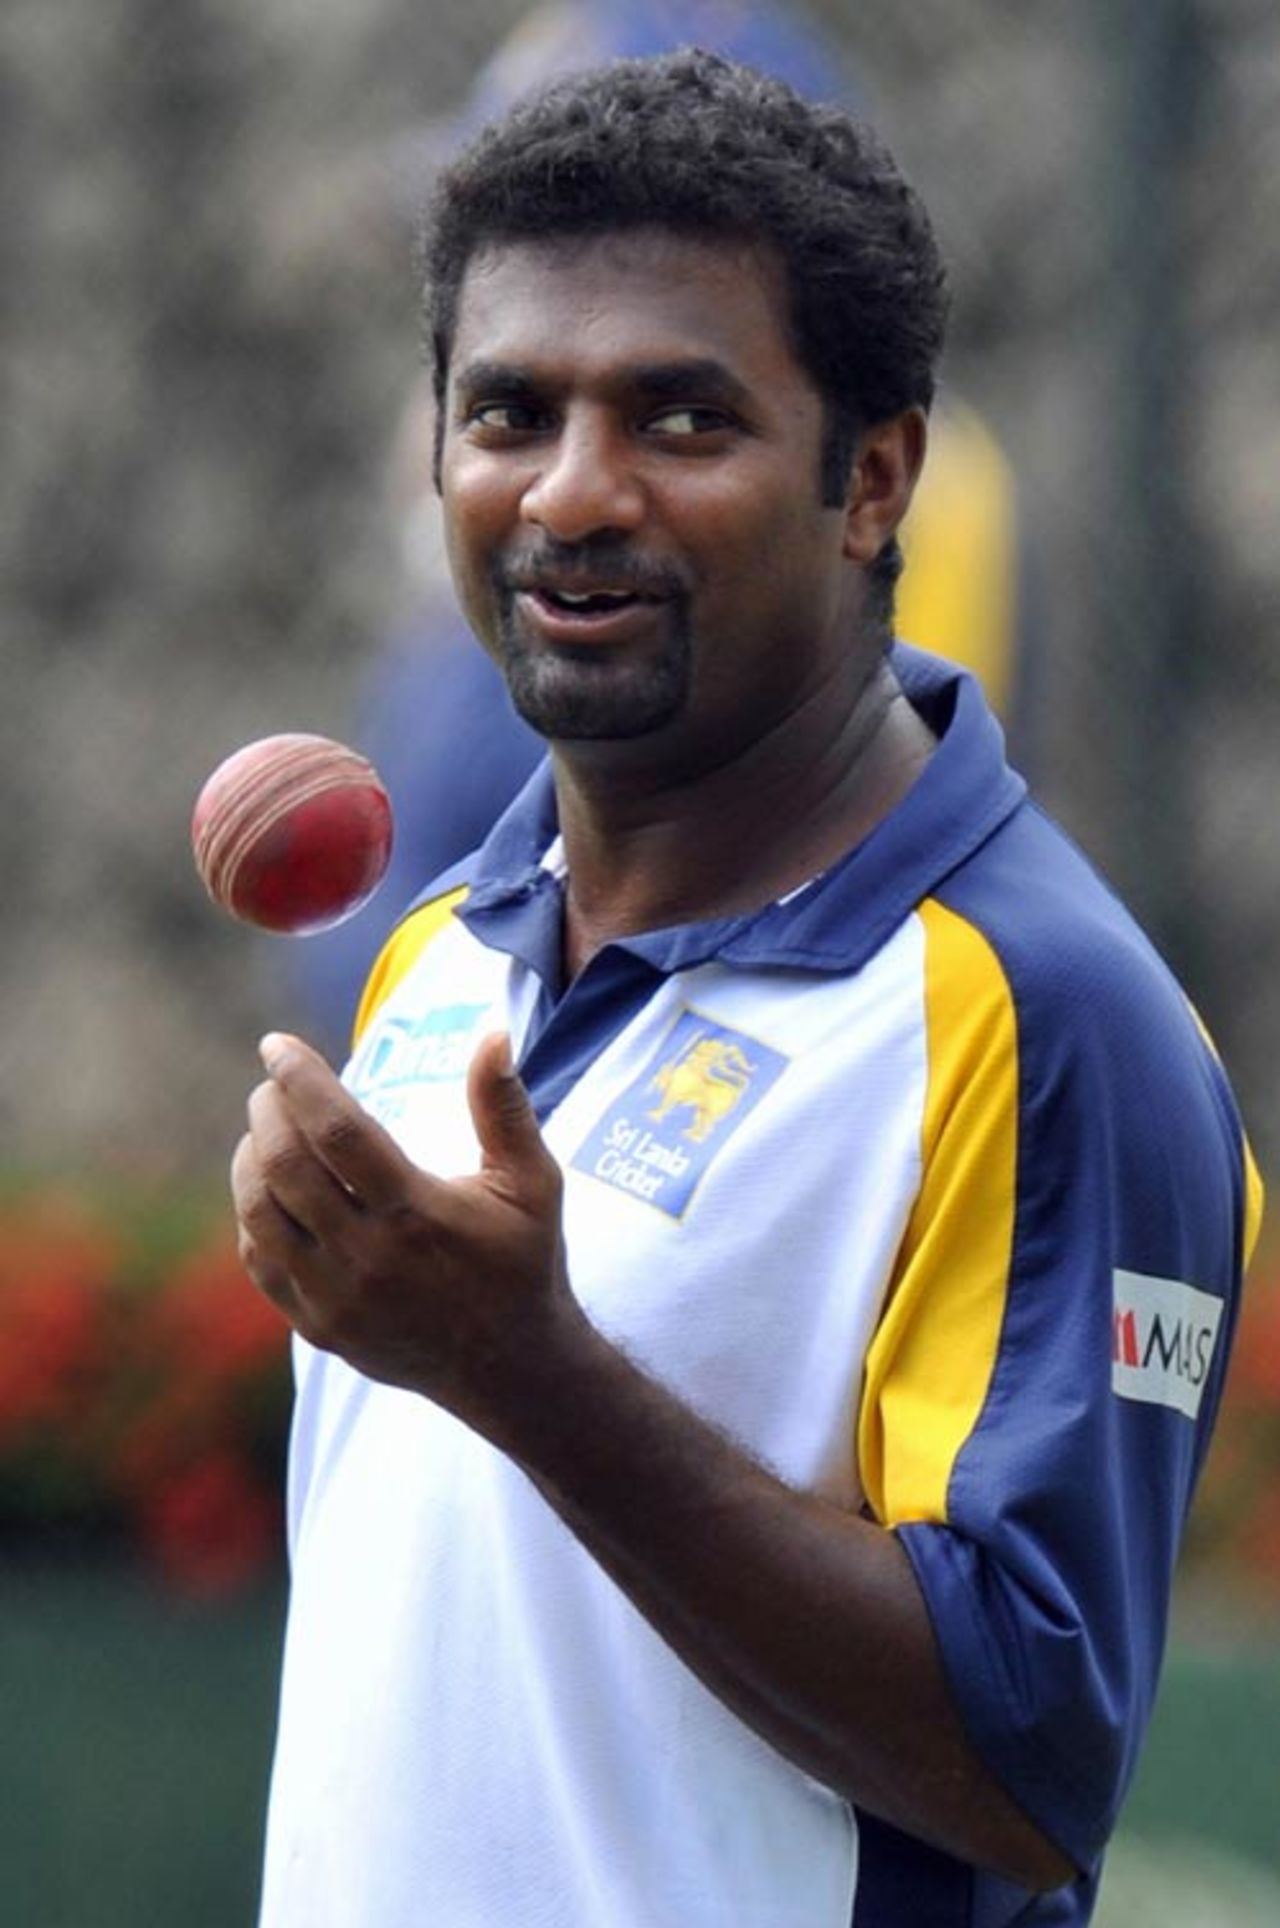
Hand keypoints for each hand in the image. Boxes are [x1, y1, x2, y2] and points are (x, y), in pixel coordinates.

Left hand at [230, 1029, 573, 1425]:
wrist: (510, 1367)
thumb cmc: (524, 1260)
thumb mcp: (533, 1182)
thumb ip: (505, 1108)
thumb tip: (495, 1034)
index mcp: (419, 1214)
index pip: (338, 1130)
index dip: (299, 1079)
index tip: (276, 1044)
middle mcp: (369, 1257)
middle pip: (285, 1165)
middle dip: (267, 1110)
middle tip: (273, 1085)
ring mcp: (336, 1297)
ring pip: (259, 1212)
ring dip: (251, 1156)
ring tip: (265, 1127)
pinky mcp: (318, 1326)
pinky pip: (260, 1259)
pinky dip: (254, 1212)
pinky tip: (271, 1185)